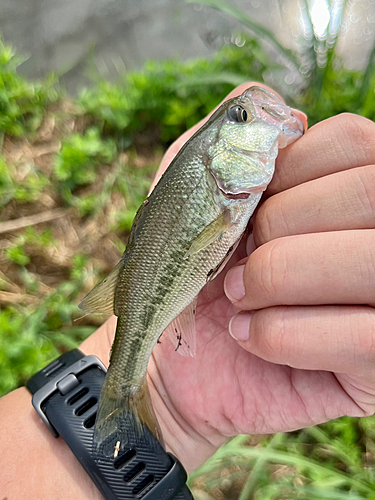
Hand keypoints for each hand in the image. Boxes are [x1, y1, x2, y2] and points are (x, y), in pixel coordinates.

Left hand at [144, 104, 374, 469]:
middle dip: (279, 224)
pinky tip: (247, 336)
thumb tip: (287, 112)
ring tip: (238, 296)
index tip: (244, 207)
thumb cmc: (188, 267)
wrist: (173, 351)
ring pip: (369, 261)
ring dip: (277, 276)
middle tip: (236, 257)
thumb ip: (233, 135)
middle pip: (369, 193)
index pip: (356, 142)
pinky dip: (280, 334)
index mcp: (347, 192)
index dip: (288, 169)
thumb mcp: (193, 190)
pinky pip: (360, 339)